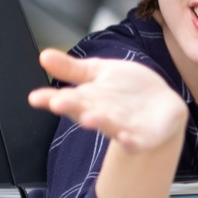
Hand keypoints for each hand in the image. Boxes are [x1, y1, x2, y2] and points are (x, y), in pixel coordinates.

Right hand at [29, 49, 188, 152]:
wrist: (162, 106)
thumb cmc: (126, 90)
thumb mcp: (99, 72)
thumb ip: (72, 68)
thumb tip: (43, 55)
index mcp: (88, 100)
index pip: (66, 98)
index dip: (50, 98)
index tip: (35, 97)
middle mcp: (102, 115)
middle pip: (84, 111)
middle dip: (72, 107)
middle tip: (57, 102)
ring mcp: (122, 127)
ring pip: (108, 126)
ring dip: (98, 122)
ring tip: (87, 119)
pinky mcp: (143, 138)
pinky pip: (135, 142)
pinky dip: (130, 141)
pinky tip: (125, 138)